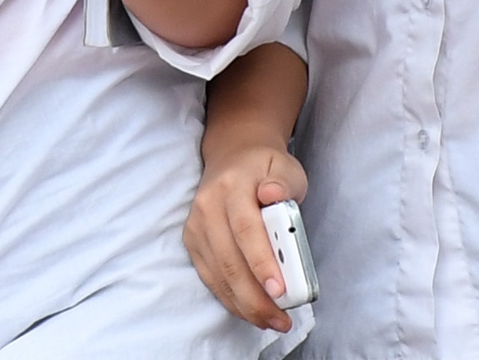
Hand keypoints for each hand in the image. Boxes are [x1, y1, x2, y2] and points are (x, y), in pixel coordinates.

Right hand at [185, 142, 308, 333]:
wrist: (233, 157)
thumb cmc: (266, 168)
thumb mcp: (286, 168)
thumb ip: (285, 184)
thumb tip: (273, 195)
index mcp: (233, 185)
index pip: (246, 228)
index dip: (262, 262)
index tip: (280, 291)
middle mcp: (208, 205)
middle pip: (229, 259)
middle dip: (255, 297)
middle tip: (281, 319)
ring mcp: (196, 224)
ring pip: (218, 274)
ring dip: (244, 304)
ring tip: (271, 320)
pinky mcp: (192, 240)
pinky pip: (209, 276)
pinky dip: (230, 298)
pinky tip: (250, 310)